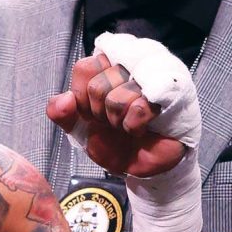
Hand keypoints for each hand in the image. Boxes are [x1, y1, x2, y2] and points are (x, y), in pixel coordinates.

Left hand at [46, 54, 185, 176]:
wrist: (140, 165)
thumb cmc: (114, 141)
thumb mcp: (78, 128)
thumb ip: (60, 112)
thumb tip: (65, 98)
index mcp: (105, 68)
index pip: (85, 68)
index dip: (83, 97)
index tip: (92, 111)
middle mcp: (129, 66)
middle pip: (99, 84)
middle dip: (100, 112)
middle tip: (112, 121)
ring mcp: (152, 78)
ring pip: (119, 96)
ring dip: (117, 121)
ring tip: (126, 124)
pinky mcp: (171, 96)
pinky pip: (140, 108)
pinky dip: (133, 127)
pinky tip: (140, 129)